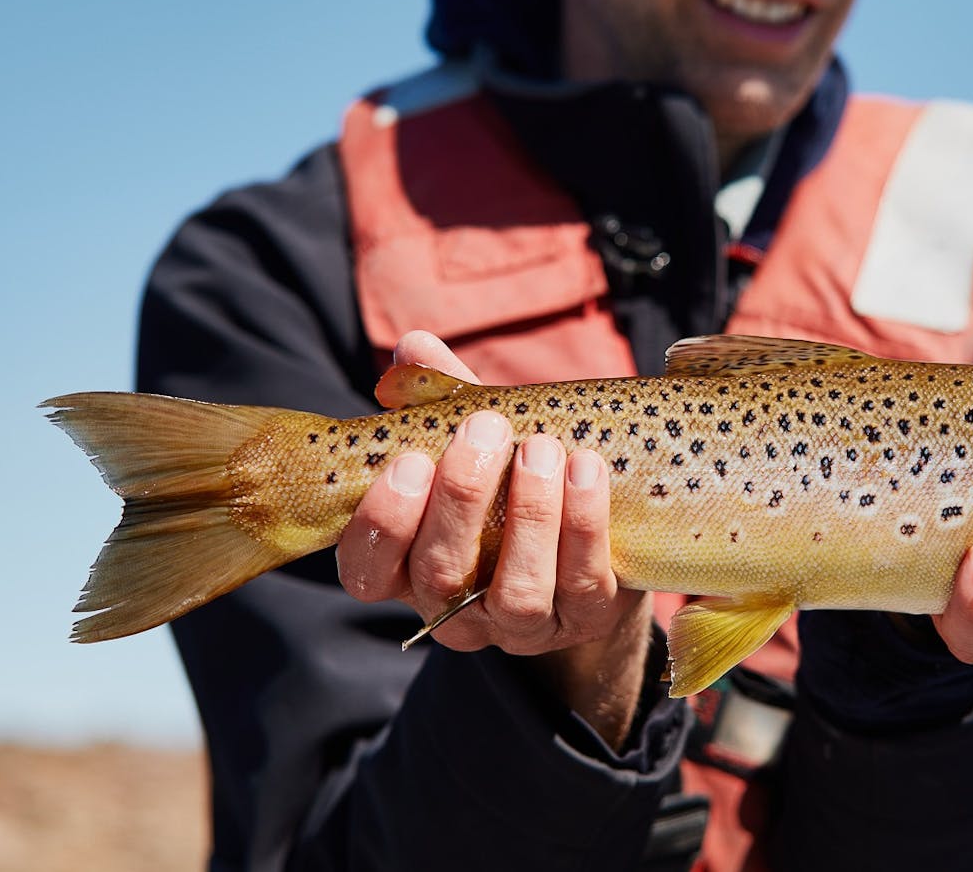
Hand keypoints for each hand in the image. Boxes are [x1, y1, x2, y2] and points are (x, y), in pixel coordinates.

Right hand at [335, 330, 650, 745]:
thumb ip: (444, 399)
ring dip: (529, 516)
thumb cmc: (516, 484)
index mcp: (409, 567)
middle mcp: (457, 609)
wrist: (606, 537)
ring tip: (541, 449)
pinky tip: (586, 469)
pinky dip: (584, 525)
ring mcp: (522, 626)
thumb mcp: (479, 443)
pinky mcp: (585, 620)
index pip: (367, 570)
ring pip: (515, 593)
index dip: (383, 523)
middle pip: (441, 574)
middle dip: (461, 499)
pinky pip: (582, 584)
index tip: (410, 460)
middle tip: (485, 431)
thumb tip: (413, 346)